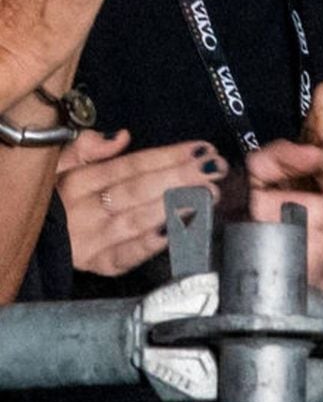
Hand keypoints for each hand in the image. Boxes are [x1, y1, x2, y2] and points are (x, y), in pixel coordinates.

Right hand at [57, 132, 225, 275]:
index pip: (131, 165)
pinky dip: (148, 246)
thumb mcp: (59, 166)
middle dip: (179, 177)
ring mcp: (91, 240)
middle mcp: (85, 210)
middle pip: (138, 190)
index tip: (201, 149)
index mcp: (78, 181)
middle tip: (215, 170)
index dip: (168, 156)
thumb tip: (121, 136)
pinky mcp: (96, 265)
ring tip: (207, 196)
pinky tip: (174, 233)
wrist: (29, 240)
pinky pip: (124, 256)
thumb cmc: (54, 200)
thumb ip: (87, 148)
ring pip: (136, 220)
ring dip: (174, 208)